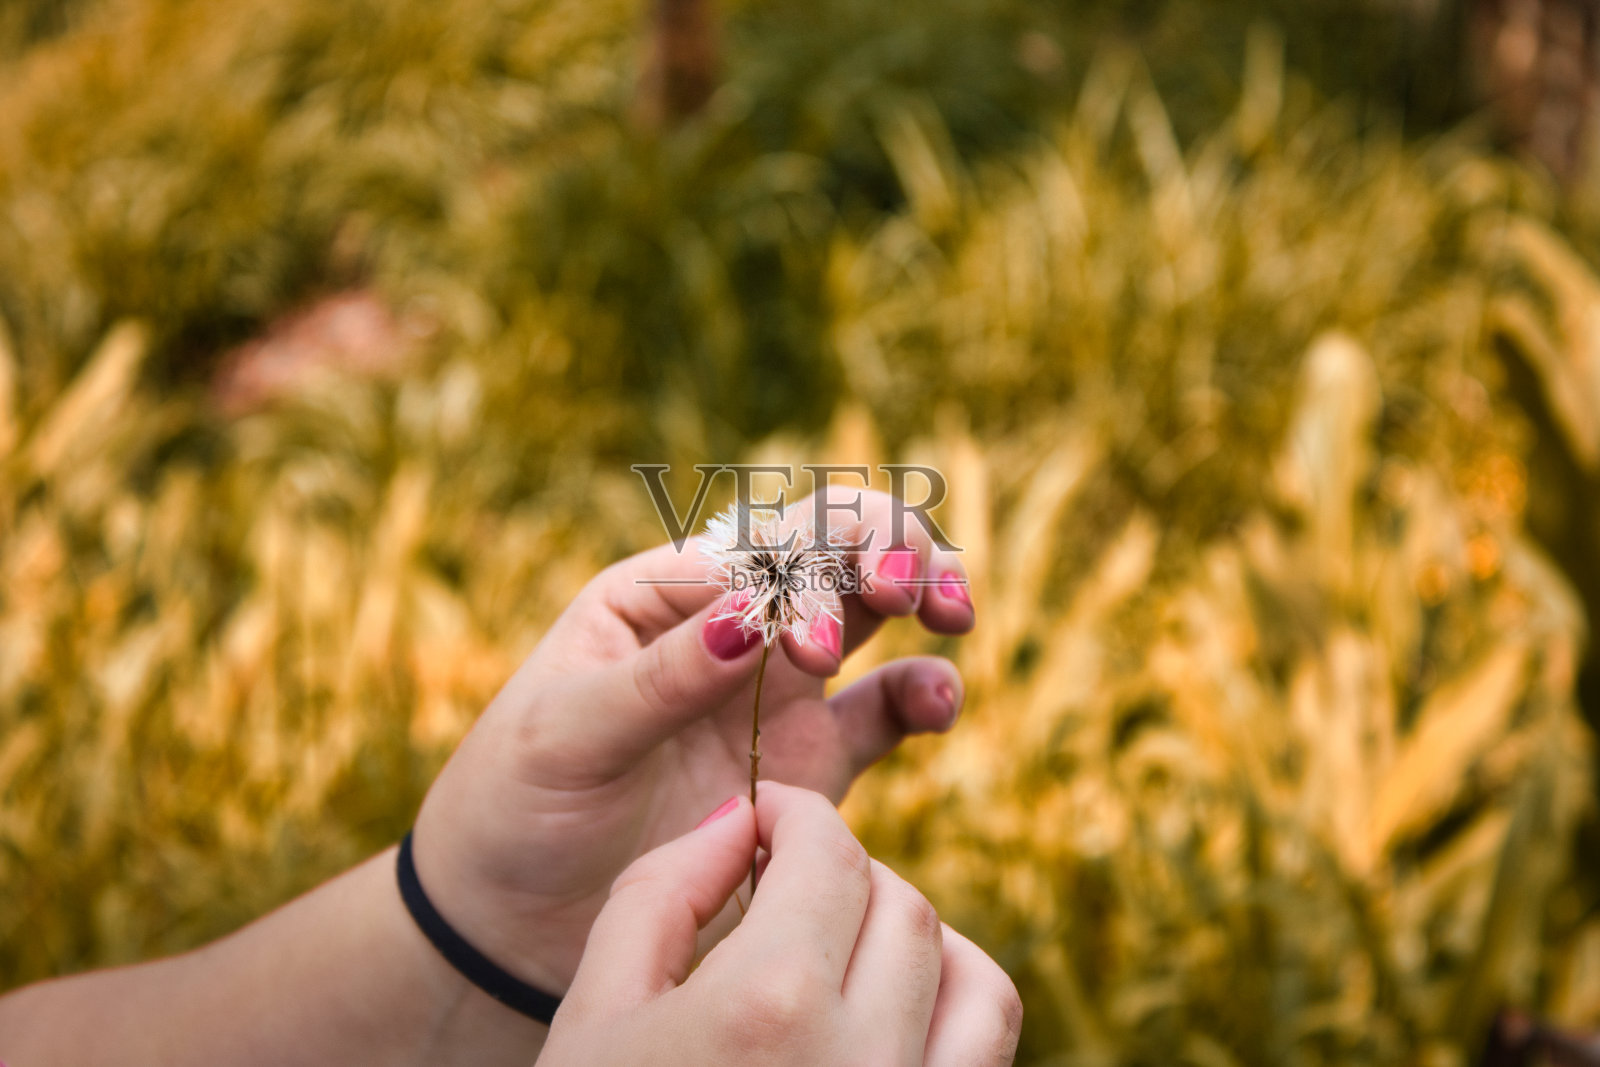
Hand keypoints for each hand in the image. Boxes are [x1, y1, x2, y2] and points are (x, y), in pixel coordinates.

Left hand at [412, 488, 975, 995]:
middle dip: (887, 544)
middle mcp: (728, 627)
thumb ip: (659, 679)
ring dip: (924, 592)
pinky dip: (924, 694)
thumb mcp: (566, 735)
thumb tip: (747, 618)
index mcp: (662, 595)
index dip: (806, 576)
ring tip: (951, 615)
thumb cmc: (514, 808)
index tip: (806, 653)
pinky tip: (940, 704)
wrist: (514, 922)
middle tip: (912, 589)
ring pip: (873, 612)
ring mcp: (775, 692)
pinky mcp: (810, 764)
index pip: (759, 547)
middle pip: (830, 548)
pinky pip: (886, 712)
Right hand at [541, 783, 1021, 1065]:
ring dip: (920, 938)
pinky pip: (986, 1060)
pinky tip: (888, 1013)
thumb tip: (738, 817)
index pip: (829, 854)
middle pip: (903, 905)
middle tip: (788, 880)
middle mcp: (863, 1063)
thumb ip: (660, 894)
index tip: (771, 814)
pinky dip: (959, 1010)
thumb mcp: (593, 1016)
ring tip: (849, 939)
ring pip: (974, 980)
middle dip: (848, 872)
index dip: (799, 815)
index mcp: (768, 1009)